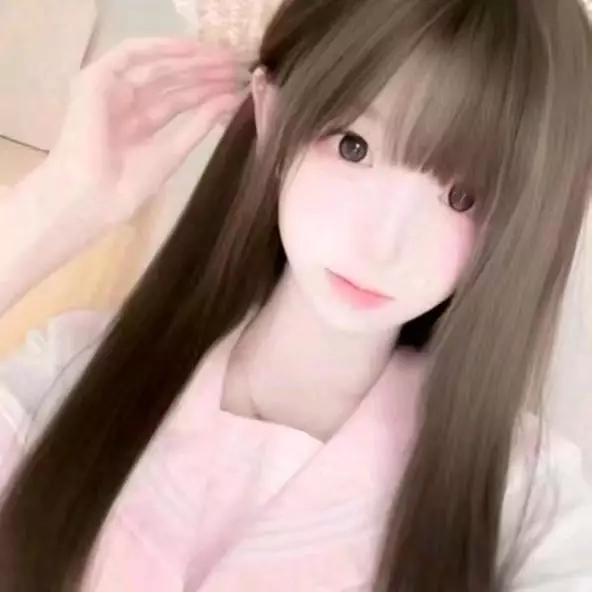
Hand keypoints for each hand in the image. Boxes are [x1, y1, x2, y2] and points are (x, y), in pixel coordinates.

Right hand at [44, 37, 249, 228]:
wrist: (94, 197)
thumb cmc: (128, 185)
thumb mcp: (173, 151)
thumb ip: (199, 124)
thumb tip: (230, 100)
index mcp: (141, 124)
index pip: (177, 100)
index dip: (206, 91)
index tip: (236, 86)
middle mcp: (126, 104)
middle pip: (169, 81)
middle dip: (202, 73)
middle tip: (235, 68)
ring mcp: (110, 90)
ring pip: (154, 66)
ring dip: (188, 60)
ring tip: (221, 59)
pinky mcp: (96, 79)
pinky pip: (129, 54)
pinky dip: (158, 48)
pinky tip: (189, 49)